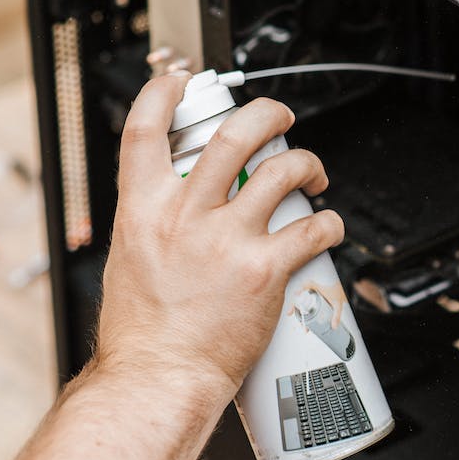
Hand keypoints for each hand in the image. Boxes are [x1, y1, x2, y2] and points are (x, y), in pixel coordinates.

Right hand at [97, 72, 344, 395]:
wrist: (158, 378)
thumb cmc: (142, 334)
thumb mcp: (128, 260)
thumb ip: (152, 224)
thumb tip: (174, 207)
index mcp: (142, 210)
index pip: (144, 130)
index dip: (163, 93)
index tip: (182, 80)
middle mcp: (185, 215)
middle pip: (233, 134)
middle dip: (267, 114)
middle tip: (281, 118)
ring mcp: (226, 239)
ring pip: (282, 172)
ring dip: (308, 165)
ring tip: (314, 176)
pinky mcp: (264, 268)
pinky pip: (311, 229)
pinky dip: (330, 223)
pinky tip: (329, 227)